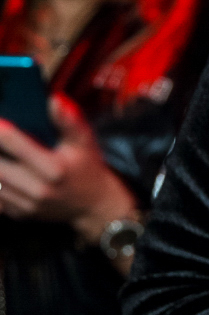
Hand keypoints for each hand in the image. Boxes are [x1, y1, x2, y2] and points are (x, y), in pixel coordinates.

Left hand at [0, 94, 136, 247]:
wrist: (92, 205)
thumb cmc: (87, 167)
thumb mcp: (84, 141)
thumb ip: (70, 120)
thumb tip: (55, 100)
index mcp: (54, 169)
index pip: (16, 144)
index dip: (0, 130)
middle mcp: (39, 190)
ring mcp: (28, 205)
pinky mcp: (20, 214)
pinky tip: (2, 169)